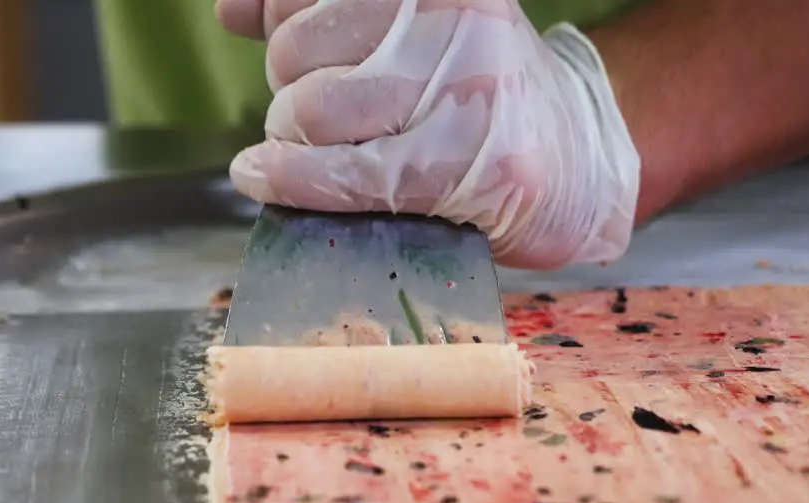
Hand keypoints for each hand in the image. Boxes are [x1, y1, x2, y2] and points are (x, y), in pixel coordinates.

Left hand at [214, 0, 639, 269]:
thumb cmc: (476, 93)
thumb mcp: (408, 27)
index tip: (288, 47)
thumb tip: (231, 10)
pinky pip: (342, 174)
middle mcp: (453, 15)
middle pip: (296, 51)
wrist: (577, 161)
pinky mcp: (465, 163)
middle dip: (288, 90)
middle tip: (322, 113)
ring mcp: (465, 87)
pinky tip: (263, 176)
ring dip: (292, 141)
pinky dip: (290, 180)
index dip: (277, 20)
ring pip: (311, 112)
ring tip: (319, 148)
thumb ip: (317, 10)